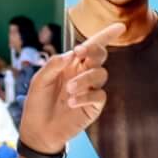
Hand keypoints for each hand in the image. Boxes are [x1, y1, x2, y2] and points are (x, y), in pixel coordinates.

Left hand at [17, 23, 122, 152]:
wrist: (38, 130)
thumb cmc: (37, 103)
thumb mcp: (39, 81)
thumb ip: (54, 64)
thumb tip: (73, 53)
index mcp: (71, 65)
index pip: (91, 47)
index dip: (106, 36)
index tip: (119, 27)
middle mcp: (83, 74)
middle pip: (100, 55)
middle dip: (93, 50)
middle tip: (79, 53)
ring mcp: (90, 90)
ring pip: (100, 74)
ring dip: (85, 78)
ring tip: (69, 90)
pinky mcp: (94, 106)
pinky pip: (99, 95)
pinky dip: (86, 96)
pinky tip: (72, 102)